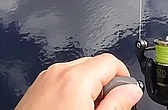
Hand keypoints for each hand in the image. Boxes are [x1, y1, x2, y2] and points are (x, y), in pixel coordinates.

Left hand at [15, 53, 142, 109]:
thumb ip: (117, 105)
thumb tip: (131, 91)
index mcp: (75, 79)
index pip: (111, 62)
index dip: (123, 80)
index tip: (125, 97)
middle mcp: (58, 73)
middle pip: (95, 65)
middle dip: (105, 85)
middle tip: (105, 109)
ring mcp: (45, 79)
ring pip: (78, 73)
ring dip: (88, 90)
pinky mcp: (36, 88)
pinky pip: (63, 81)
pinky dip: (72, 92)